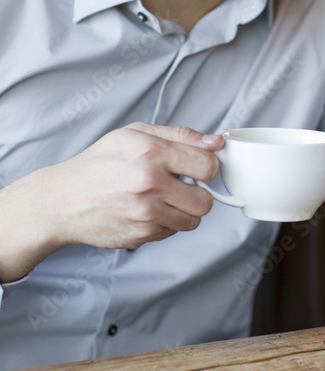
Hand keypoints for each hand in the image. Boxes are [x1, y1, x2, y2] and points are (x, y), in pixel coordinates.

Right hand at [0, 124, 222, 280]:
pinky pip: (171, 233)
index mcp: (151, 153)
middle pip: (205, 201)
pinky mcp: (139, 236)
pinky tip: (147, 210)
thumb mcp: (134, 134)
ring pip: (192, 221)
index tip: (199, 168)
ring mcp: (144, 214)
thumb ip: (180, 136)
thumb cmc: (98, 163)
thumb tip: (215, 142)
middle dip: (199, 194)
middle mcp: (149, 185)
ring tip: (163, 198)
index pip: (208, 166)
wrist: (63, 199)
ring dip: (183, 211)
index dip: (208, 167)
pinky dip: (165, 223)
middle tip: (181, 187)